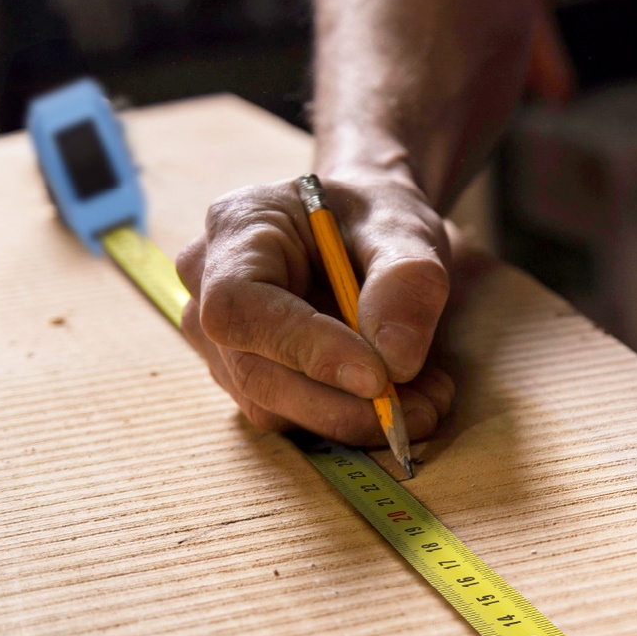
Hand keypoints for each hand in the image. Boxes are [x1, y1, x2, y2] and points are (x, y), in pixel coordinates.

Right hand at [176, 174, 455, 443]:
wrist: (365, 231)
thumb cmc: (375, 217)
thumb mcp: (405, 227)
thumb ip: (406, 279)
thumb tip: (396, 361)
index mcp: (237, 227)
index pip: (240, 305)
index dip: (303, 348)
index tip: (376, 377)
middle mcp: (208, 287)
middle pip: (254, 373)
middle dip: (343, 405)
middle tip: (425, 408)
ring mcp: (220, 341)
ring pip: (274, 407)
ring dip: (355, 418)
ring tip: (428, 398)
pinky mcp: (248, 379)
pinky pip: (293, 417)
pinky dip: (351, 418)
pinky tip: (401, 397)